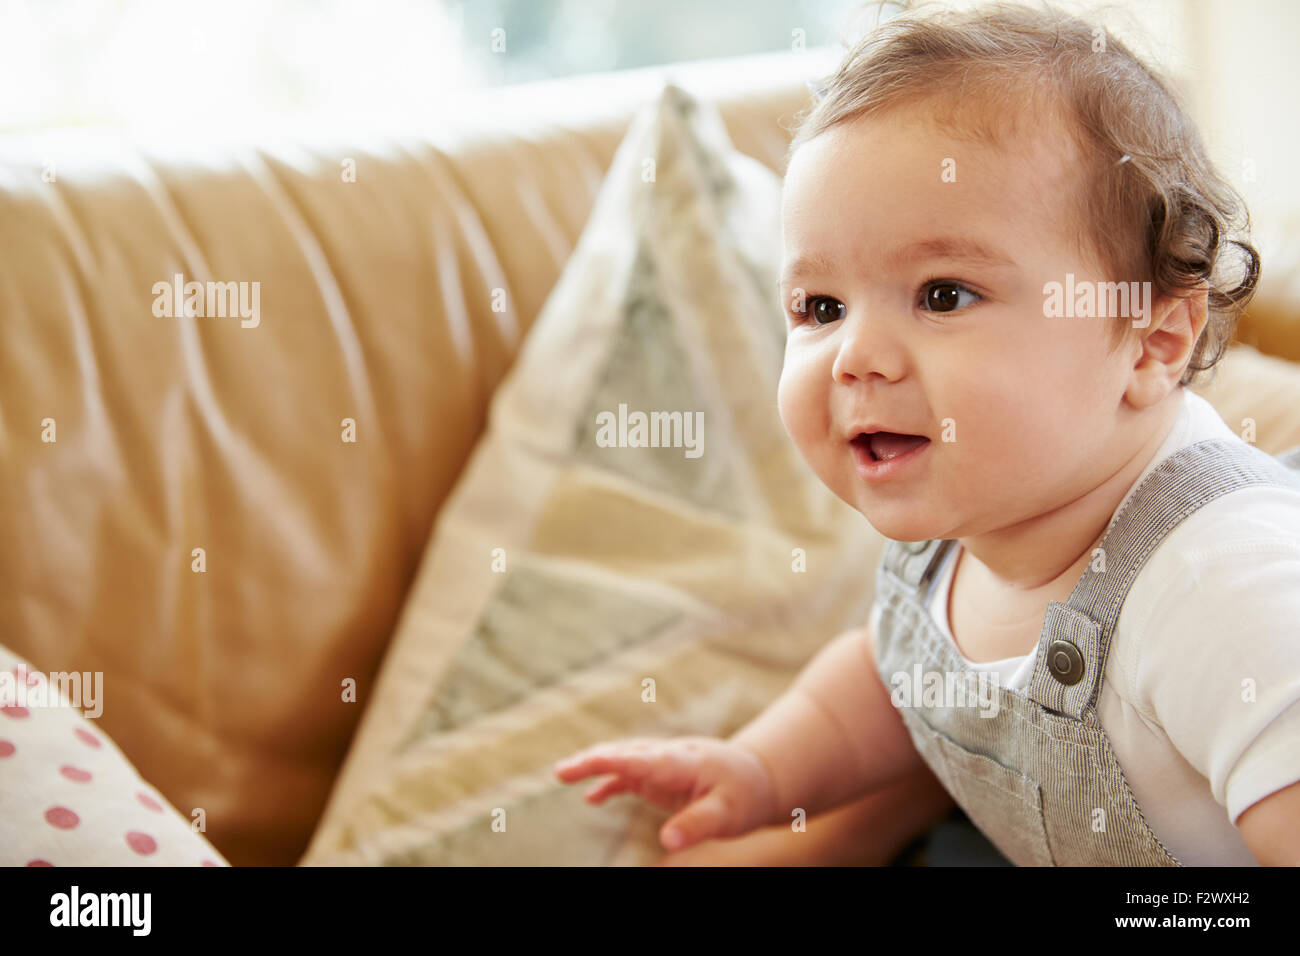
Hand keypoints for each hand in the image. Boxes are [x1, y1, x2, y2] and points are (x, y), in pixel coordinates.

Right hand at [554, 735, 778, 852]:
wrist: (760, 777)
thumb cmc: (745, 795)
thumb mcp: (728, 815)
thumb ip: (697, 825)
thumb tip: (666, 843)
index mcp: (682, 762)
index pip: (641, 759)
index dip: (612, 761)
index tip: (587, 762)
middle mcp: (667, 756)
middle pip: (625, 753)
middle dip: (593, 760)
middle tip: (561, 771)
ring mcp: (662, 763)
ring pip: (623, 758)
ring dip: (595, 765)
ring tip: (563, 774)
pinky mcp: (661, 775)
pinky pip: (630, 775)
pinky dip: (610, 783)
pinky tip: (592, 799)